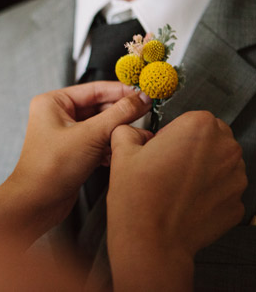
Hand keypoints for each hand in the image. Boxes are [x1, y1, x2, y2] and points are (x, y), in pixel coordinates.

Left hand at [6, 81, 150, 228]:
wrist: (37, 203)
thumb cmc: (49, 169)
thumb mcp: (90, 136)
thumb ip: (119, 114)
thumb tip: (141, 98)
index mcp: (53, 102)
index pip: (95, 88)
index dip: (122, 90)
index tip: (145, 92)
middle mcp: (57, 115)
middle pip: (99, 107)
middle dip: (121, 114)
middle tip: (146, 114)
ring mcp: (65, 134)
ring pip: (101, 126)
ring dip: (117, 132)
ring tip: (133, 136)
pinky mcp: (73, 152)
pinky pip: (98, 142)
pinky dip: (110, 147)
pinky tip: (119, 152)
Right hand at [107, 111, 246, 290]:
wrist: (151, 241)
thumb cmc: (138, 198)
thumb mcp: (122, 153)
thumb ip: (128, 131)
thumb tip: (131, 131)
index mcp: (198, 127)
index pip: (192, 118)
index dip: (173, 132)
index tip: (162, 146)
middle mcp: (224, 149)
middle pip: (211, 138)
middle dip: (192, 148)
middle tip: (166, 165)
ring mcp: (235, 178)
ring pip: (219, 163)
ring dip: (202, 169)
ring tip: (173, 185)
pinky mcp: (237, 203)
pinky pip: (223, 189)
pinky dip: (208, 193)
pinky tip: (184, 201)